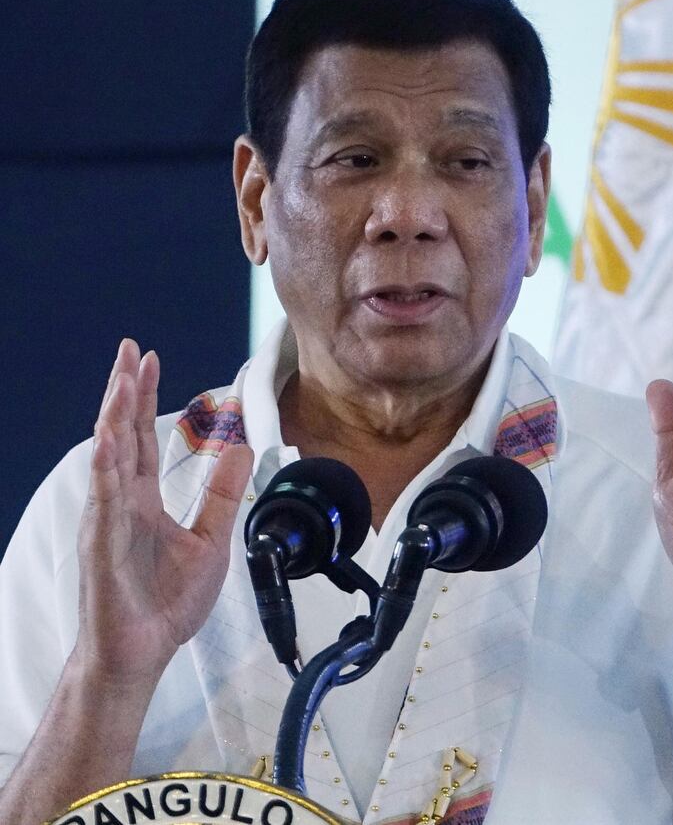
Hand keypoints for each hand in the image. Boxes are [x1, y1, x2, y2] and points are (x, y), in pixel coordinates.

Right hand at [74, 339, 252, 685]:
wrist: (145, 651)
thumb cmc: (167, 603)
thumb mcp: (211, 539)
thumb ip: (222, 493)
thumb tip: (242, 449)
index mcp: (143, 500)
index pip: (142, 438)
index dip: (145, 398)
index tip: (148, 361)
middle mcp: (120, 502)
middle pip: (121, 434)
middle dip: (124, 390)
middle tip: (128, 349)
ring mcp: (107, 520)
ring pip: (109, 456)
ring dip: (115, 415)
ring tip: (121, 378)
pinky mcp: (101, 544)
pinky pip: (103, 498)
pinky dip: (106, 465)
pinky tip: (110, 437)